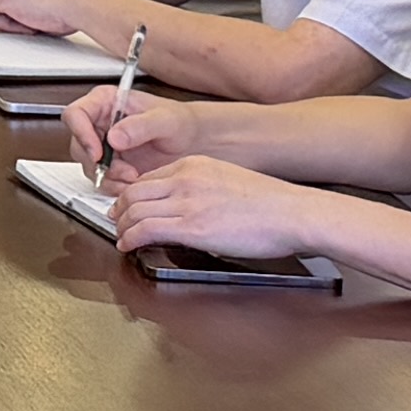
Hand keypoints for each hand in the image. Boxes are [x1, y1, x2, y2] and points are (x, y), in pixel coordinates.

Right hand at [69, 84, 203, 175]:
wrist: (192, 141)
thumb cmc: (180, 122)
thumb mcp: (165, 120)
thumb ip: (140, 126)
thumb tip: (114, 137)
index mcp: (106, 102)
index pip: (76, 114)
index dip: (81, 134)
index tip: (97, 153)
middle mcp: (100, 122)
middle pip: (79, 144)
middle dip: (99, 162)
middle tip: (123, 170)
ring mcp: (104, 145)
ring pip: (89, 165)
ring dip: (109, 176)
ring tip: (134, 176)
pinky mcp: (111, 164)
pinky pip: (102, 179)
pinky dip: (115, 185)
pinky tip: (133, 182)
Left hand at [98, 147, 314, 265]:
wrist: (293, 214)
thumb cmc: (270, 204)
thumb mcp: (226, 180)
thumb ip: (200, 188)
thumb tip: (183, 208)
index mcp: (193, 164)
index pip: (147, 178)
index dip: (131, 195)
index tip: (127, 205)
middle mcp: (185, 179)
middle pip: (133, 192)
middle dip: (120, 210)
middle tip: (117, 221)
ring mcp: (187, 202)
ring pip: (134, 211)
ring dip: (122, 227)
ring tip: (121, 237)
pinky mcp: (191, 227)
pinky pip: (146, 230)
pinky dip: (130, 238)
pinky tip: (128, 245)